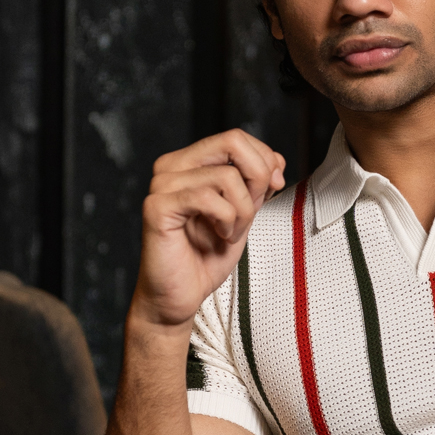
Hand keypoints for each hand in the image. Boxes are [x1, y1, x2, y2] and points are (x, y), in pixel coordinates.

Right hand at [132, 129, 285, 329]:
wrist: (179, 296)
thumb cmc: (206, 256)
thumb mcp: (243, 213)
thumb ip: (256, 184)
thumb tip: (277, 161)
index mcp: (189, 162)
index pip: (237, 138)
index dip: (265, 161)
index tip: (273, 189)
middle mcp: (171, 166)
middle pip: (233, 141)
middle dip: (258, 178)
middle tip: (252, 211)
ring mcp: (161, 185)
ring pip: (228, 176)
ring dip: (242, 211)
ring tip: (228, 233)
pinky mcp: (157, 207)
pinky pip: (209, 198)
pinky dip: (227, 221)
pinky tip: (219, 236)